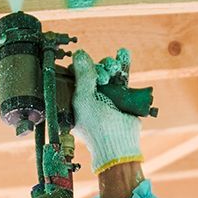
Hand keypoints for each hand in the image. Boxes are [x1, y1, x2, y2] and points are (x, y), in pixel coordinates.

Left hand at [72, 49, 142, 173]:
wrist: (118, 144)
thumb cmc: (95, 126)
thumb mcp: (83, 99)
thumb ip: (83, 76)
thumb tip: (79, 53)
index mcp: (74, 99)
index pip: (74, 75)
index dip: (80, 67)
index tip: (86, 65)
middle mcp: (89, 97)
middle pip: (92, 72)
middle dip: (98, 69)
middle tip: (103, 76)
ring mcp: (105, 97)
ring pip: (107, 73)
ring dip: (110, 65)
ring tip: (114, 65)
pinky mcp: (121, 98)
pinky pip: (121, 78)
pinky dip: (123, 66)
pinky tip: (124, 53)